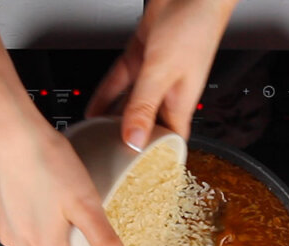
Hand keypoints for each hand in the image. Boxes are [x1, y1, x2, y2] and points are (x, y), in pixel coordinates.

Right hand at [0, 93, 135, 245]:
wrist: (0, 124)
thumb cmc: (42, 159)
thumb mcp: (86, 203)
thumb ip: (104, 243)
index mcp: (41, 245)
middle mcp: (15, 239)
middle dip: (66, 245)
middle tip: (80, 215)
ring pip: (28, 236)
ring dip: (46, 224)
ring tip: (58, 193)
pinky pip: (12, 215)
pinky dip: (26, 206)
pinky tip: (36, 180)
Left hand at [86, 0, 237, 146]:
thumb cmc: (195, 24)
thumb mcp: (162, 72)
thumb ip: (143, 106)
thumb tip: (133, 140)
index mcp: (182, 102)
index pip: (170, 141)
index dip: (157, 160)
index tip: (142, 178)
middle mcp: (168, 91)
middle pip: (146, 126)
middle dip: (129, 142)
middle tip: (109, 160)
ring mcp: (153, 73)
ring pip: (129, 105)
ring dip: (112, 119)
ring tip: (94, 137)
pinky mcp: (141, 55)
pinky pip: (120, 81)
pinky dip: (106, 94)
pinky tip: (93, 107)